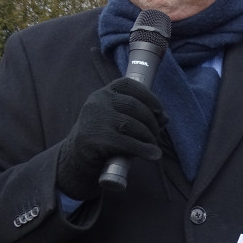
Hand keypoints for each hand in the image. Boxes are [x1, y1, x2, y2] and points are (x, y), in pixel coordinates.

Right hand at [56, 77, 165, 200]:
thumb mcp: (120, 121)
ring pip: (133, 125)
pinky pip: (128, 143)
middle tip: (156, 136)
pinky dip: (145, 150)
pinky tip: (153, 154)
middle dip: (152, 123)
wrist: (76, 157)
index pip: (129, 85)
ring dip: (149, 137)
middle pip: (135, 107)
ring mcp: (95, 119)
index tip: (159, 110)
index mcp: (104, 93)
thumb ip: (142, 116)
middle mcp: (98, 102)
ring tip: (153, 146)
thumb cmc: (104, 136)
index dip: (149, 96)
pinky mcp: (95, 139)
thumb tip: (165, 118)